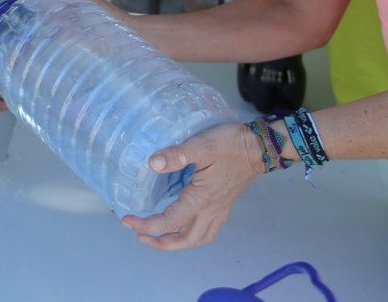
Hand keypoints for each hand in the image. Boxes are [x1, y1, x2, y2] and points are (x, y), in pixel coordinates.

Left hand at [118, 121, 262, 249]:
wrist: (260, 147)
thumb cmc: (230, 145)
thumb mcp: (202, 145)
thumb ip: (176, 155)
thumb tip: (152, 163)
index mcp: (201, 199)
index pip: (169, 222)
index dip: (146, 224)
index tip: (127, 220)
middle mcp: (211, 211)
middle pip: (185, 240)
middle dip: (160, 243)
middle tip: (140, 235)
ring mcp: (219, 210)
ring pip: (198, 239)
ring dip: (177, 243)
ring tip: (159, 237)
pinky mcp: (224, 206)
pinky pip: (207, 231)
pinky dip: (192, 235)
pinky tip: (184, 226)